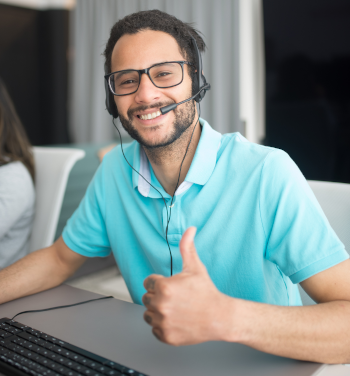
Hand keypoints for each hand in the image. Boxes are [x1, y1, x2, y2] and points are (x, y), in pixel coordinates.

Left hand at [142, 227, 232, 345]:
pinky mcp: (165, 336)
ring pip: (149, 314)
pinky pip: (154, 329)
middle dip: (159, 297)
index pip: (147, 283)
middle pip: (146, 298)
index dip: (160, 283)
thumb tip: (190, 229)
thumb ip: (187, 247)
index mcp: (163, 287)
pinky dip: (163, 326)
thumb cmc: (206, 291)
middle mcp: (160, 305)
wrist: (220, 317)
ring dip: (158, 312)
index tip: (173, 287)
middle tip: (177, 298)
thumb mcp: (195, 267)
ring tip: (176, 309)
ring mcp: (162, 322)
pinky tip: (177, 320)